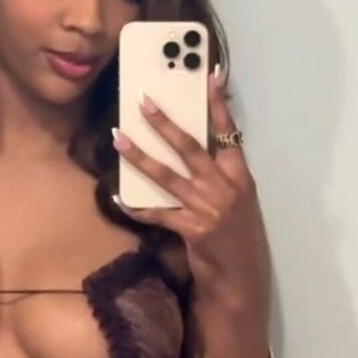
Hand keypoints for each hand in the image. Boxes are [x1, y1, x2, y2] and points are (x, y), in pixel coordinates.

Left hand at [112, 66, 271, 315]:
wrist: (240, 281)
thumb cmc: (239, 242)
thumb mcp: (239, 205)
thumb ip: (222, 179)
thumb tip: (199, 154)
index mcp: (240, 178)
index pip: (228, 133)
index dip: (218, 105)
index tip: (209, 76)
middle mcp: (224, 188)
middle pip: (191, 147)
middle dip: (165, 123)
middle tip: (143, 102)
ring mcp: (207, 209)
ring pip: (167, 175)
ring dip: (140, 156)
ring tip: (118, 138)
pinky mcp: (191, 230)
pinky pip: (157, 213)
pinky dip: (136, 206)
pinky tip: (117, 196)